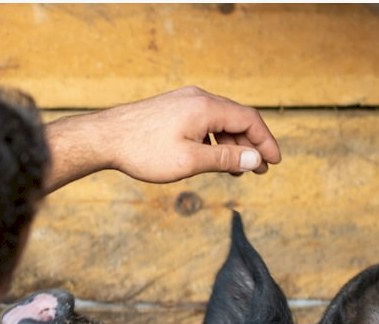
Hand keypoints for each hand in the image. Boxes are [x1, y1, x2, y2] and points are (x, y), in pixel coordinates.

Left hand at [45, 86, 281, 191]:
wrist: (105, 138)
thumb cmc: (143, 151)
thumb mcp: (190, 161)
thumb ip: (225, 160)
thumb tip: (253, 159)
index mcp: (206, 107)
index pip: (249, 119)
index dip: (265, 141)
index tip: (274, 162)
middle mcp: (198, 98)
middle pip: (236, 119)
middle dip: (250, 145)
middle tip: (258, 171)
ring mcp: (184, 102)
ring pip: (219, 122)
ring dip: (231, 146)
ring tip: (235, 171)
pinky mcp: (173, 109)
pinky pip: (203, 123)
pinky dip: (214, 141)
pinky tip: (211, 159)